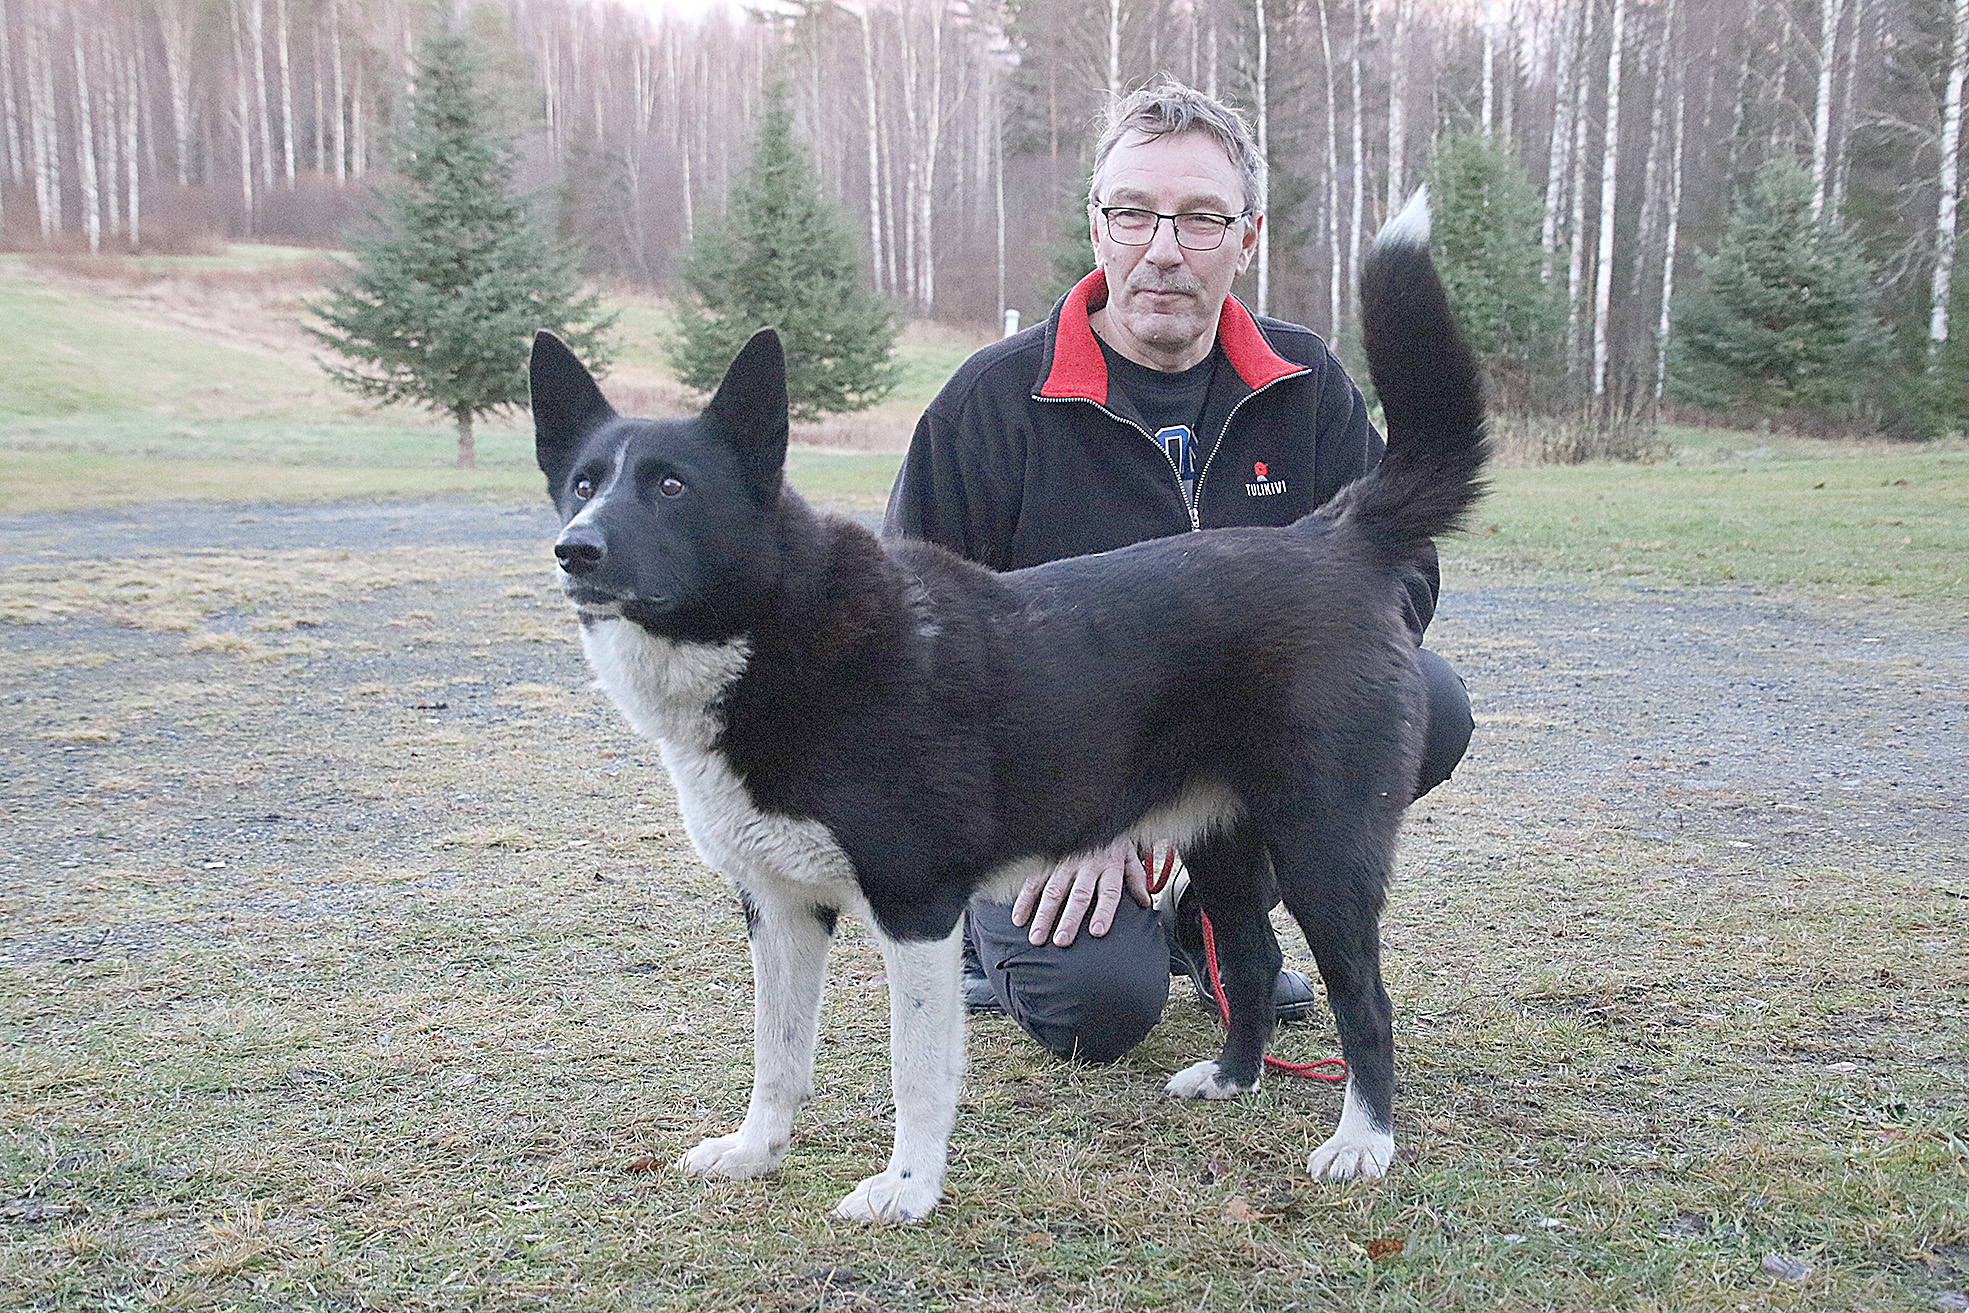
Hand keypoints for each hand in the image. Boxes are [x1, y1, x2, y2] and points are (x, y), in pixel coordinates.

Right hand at [1011, 838, 1151, 947]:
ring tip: (1036, 937)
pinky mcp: (1047, 859)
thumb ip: (1136, 879)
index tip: (1097, 932)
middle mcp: (1086, 864)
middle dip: (1069, 919)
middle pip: (1078, 895)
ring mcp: (1064, 861)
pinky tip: (1018, 918)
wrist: (1093, 809)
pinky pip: (1034, 880)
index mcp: (1109, 865)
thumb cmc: (1111, 840)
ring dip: (1043, 914)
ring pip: (1053, 890)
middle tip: (1061, 941)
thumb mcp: (1130, 855)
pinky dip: (1024, 899)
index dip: (1104, 912)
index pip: (1108, 892)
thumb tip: (1145, 903)